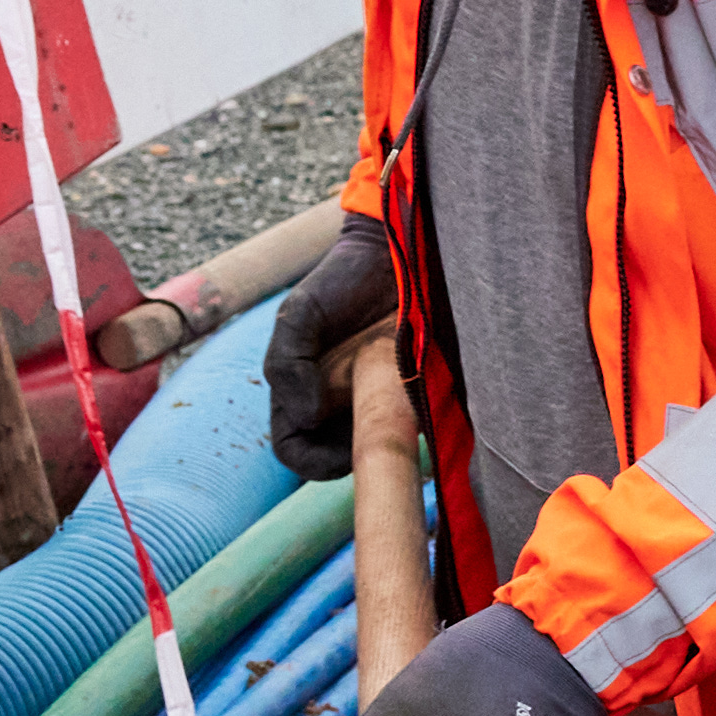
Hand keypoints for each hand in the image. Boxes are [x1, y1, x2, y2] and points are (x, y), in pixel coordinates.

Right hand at [260, 221, 405, 484]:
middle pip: (341, 457)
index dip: (313, 462)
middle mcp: (340, 405)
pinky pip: (421, 425)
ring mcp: (379, 401)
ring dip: (392, 440)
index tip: (341, 452)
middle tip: (379, 429)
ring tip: (403, 406)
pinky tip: (427, 396)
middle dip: (358, 455)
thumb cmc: (340, 282)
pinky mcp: (420, 393)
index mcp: (302, 395)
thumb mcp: (299, 315)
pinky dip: (424, 421)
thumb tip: (307, 418)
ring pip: (381, 447)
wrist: (394, 253)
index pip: (297, 451)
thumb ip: (288, 365)